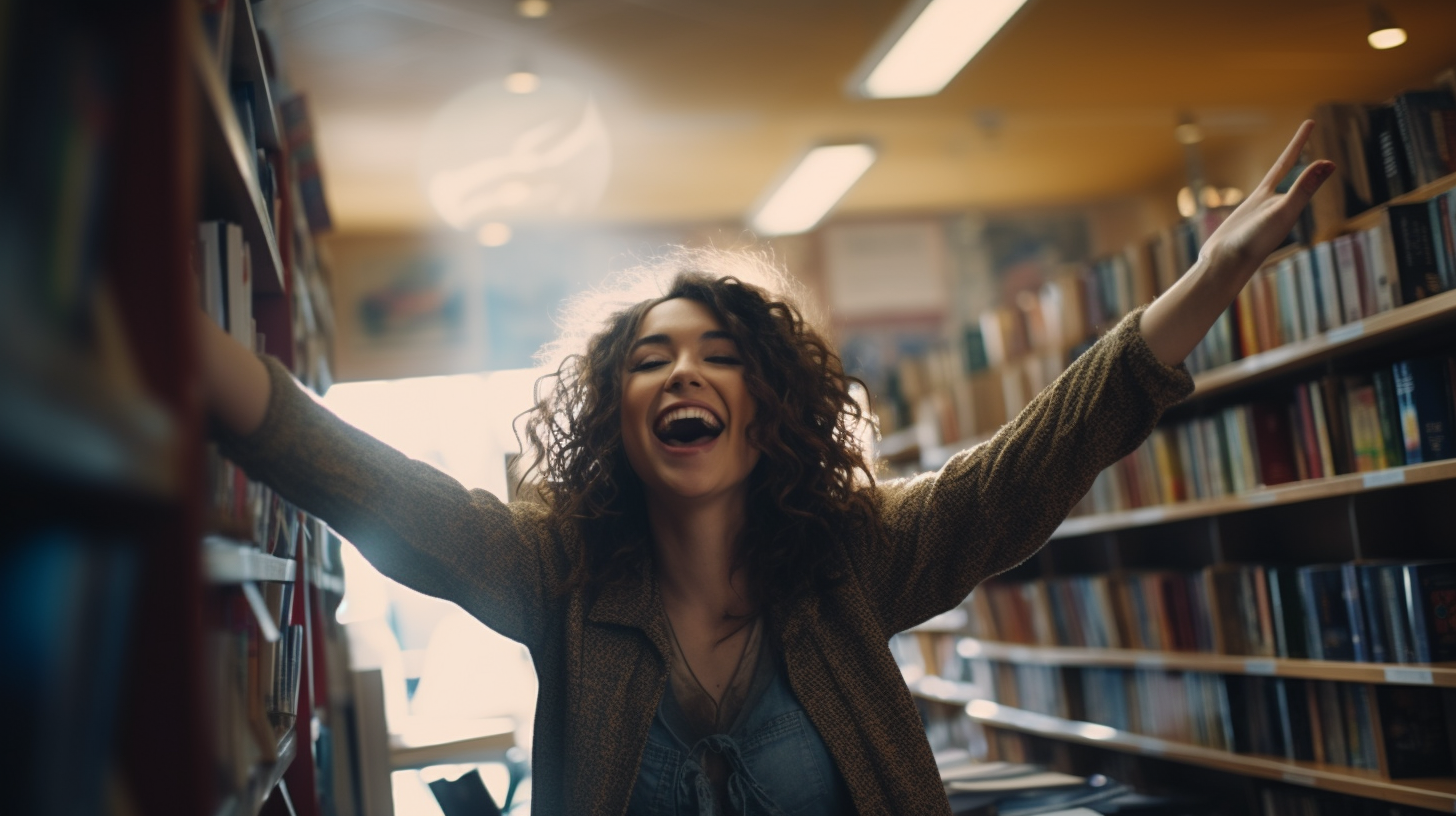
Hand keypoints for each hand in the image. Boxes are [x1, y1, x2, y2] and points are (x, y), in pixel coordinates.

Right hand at [1140, 120, 1332, 365]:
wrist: (1224, 266)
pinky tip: (1261, 196)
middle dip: (1295, 152)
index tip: (1309, 122)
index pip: (1294, 163)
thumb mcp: (1282, 212)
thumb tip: (1328, 163)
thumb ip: (1304, 188)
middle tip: (1305, 132)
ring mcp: (1256, 211)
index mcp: (1284, 200)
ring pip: (1271, 185)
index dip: (1300, 142)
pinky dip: (1259, 193)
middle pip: (1286, 170)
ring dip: (1280, 172)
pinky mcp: (1240, 220)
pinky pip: (1253, 199)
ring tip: (1286, 161)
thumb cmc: (1254, 242)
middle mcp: (1273, 203)